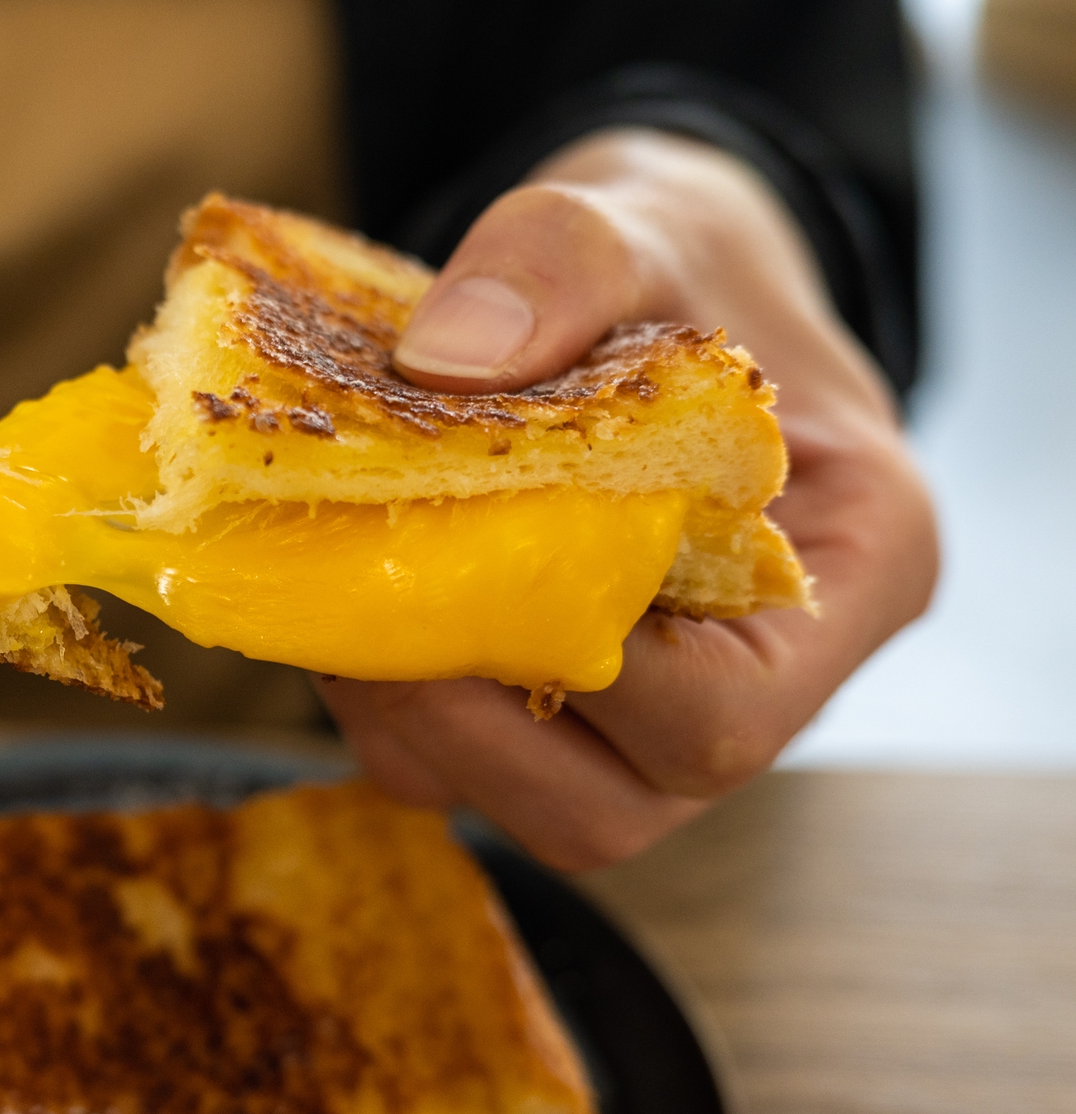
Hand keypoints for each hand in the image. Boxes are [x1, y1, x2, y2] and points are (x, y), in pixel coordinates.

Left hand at [322, 130, 936, 868]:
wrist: (651, 278)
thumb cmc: (679, 259)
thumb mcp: (633, 218)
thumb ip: (554, 264)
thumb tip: (444, 362)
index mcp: (854, 573)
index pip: (725, 714)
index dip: (577, 674)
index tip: (466, 566)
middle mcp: (770, 682)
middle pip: (613, 809)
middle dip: (460, 726)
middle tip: (362, 603)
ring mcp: (663, 718)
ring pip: (528, 810)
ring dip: (412, 728)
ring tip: (344, 601)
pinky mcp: (573, 717)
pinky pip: (469, 770)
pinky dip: (392, 711)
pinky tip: (351, 606)